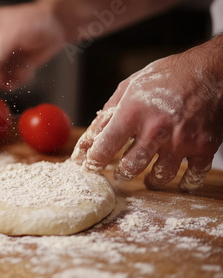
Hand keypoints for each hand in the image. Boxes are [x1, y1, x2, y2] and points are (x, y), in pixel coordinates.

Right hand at [0, 1, 63, 90]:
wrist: (57, 26)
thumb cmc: (32, 22)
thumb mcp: (10, 37)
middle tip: (3, 75)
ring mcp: (0, 57)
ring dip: (7, 79)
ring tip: (21, 70)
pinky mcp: (12, 66)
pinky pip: (8, 82)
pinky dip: (17, 80)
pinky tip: (26, 71)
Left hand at [71, 37, 222, 190]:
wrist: (211, 70)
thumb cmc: (168, 76)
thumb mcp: (130, 85)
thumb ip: (110, 111)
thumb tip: (93, 133)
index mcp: (133, 112)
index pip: (105, 146)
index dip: (94, 160)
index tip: (91, 165)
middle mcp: (156, 129)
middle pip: (131, 166)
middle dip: (122, 173)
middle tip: (120, 173)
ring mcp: (181, 140)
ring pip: (160, 175)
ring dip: (151, 180)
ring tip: (147, 177)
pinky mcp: (203, 146)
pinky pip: (193, 175)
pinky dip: (185, 182)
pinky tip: (178, 181)